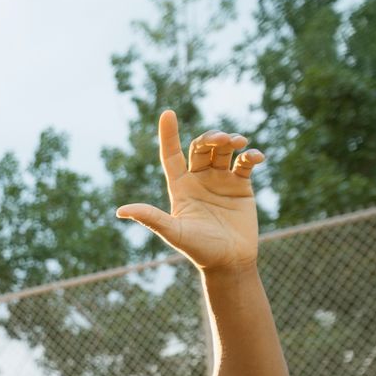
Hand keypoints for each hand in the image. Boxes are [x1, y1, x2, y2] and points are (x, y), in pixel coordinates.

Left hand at [117, 110, 263, 273]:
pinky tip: (254, 157)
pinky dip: (250, 155)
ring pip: (223, 151)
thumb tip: (121, 210)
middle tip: (222, 139)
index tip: (167, 113)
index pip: (172, 155)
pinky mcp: (241, 186)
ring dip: (231, 140)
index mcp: (180, 188)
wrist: (229, 262)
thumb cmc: (199, 250)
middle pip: (201, 147)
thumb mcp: (174, 232)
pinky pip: (245, 163)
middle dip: (211, 137)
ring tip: (238, 142)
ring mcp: (220, 181)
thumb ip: (151, 218)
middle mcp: (199, 180)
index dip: (168, 135)